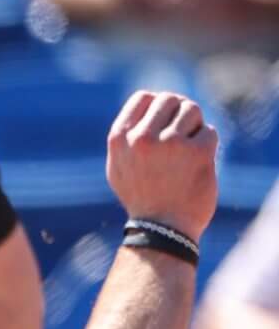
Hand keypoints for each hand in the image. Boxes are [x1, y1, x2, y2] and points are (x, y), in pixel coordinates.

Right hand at [106, 89, 217, 240]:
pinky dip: (208, 144)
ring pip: (192, 110)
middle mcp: (142, 138)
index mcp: (120, 139)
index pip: (144, 98)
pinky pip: (209, 131)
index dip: (159, 105)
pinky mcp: (197, 152)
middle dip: (180, 113)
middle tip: (184, 133)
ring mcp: (170, 144)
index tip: (167, 119)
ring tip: (190, 148)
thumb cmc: (141, 199)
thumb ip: (127, 138)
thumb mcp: (119, 167)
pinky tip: (200, 162)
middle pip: (170, 100)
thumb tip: (146, 105)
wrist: (162, 230)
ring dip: (195, 126)